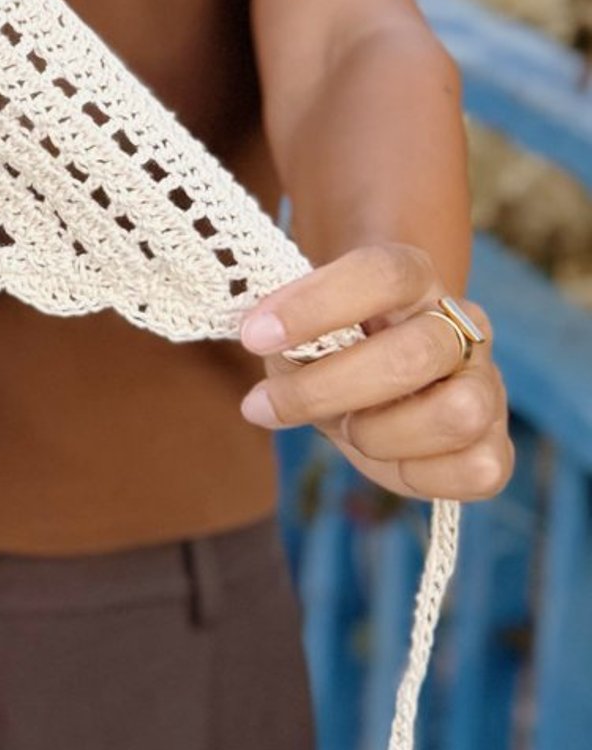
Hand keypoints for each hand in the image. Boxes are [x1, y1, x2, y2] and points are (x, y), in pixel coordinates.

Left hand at [236, 243, 511, 504]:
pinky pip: (476, 471)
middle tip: (266, 405)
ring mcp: (488, 386)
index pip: (382, 274)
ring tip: (347, 429)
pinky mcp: (495, 446)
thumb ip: (290, 339)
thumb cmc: (339, 351)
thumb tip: (271, 348)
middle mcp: (463, 325)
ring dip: (380, 433)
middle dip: (328, 390)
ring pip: (457, 414)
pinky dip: (418, 475)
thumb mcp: (305, 335)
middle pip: (414, 354)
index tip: (254, 336)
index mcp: (416, 279)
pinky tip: (386, 458)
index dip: (315, 304)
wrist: (388, 383)